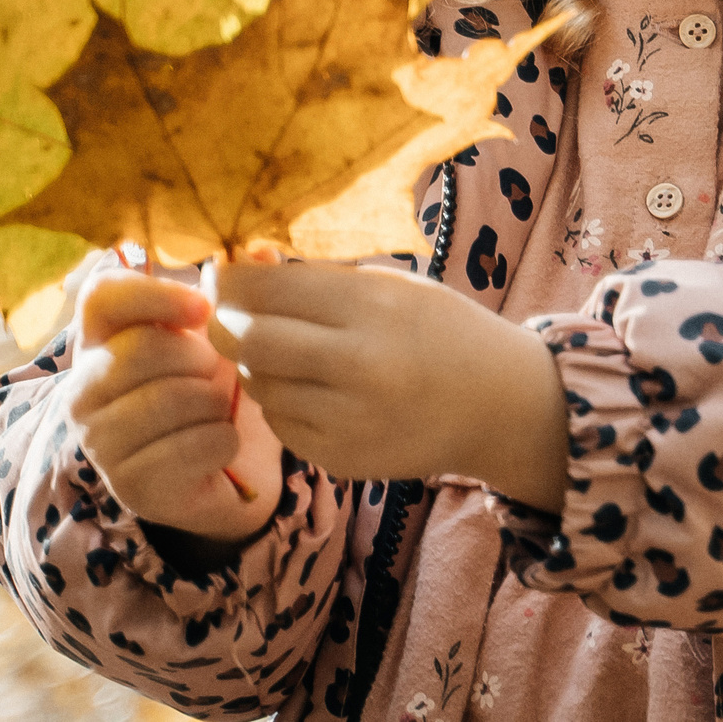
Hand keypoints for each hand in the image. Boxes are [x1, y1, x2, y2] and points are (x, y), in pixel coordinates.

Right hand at [68, 268, 283, 544]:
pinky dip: (224, 440)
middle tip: (213, 374)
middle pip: (143, 349)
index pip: (102, 296)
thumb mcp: (220, 334)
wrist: (219, 470)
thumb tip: (263, 252)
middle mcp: (82, 388)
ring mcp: (99, 441)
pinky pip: (195, 444)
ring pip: (170, 399)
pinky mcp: (129, 484)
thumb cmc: (210, 388)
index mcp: (98, 339)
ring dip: (215, 402)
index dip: (155, 294)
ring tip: (215, 408)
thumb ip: (239, 290)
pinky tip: (218, 442)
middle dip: (200, 359)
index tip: (203, 307)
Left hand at [211, 258, 568, 511]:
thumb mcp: (393, 286)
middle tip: (225, 312)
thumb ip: (319, 278)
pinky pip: (280, 423)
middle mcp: (359, 364)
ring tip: (282, 347)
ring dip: (255, 362)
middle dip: (225, 322)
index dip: (231, 277)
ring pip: (258, 383)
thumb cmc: (444, 330)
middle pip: (248, 339)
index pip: (267, 288)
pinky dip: (282, 401)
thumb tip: (242, 265)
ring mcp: (348, 419)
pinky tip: (311, 387)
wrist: (499, 405)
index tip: (223, 271)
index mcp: (374, 306)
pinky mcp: (341, 458)